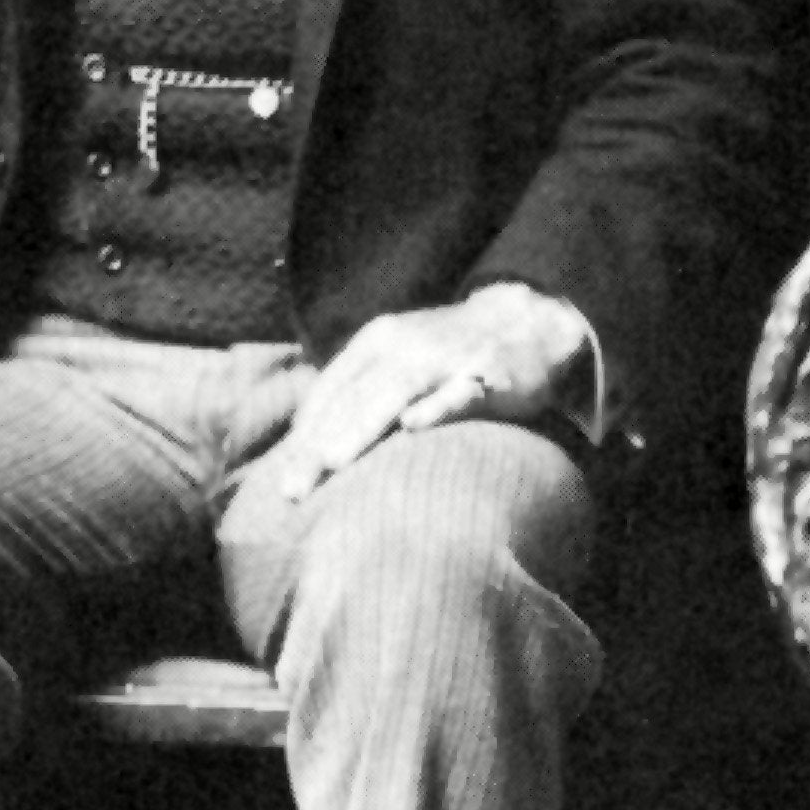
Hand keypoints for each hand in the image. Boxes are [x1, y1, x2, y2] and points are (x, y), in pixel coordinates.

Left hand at [263, 287, 590, 503]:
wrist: (527, 319)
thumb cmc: (450, 352)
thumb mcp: (397, 358)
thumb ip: (358, 391)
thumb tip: (307, 440)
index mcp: (376, 343)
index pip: (330, 392)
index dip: (303, 435)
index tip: (283, 482)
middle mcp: (403, 346)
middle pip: (353, 398)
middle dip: (318, 444)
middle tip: (292, 490)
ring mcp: (445, 358)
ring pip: (395, 391)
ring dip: (361, 427)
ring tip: (332, 463)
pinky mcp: (488, 373)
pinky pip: (459, 391)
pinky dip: (435, 407)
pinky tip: (412, 427)